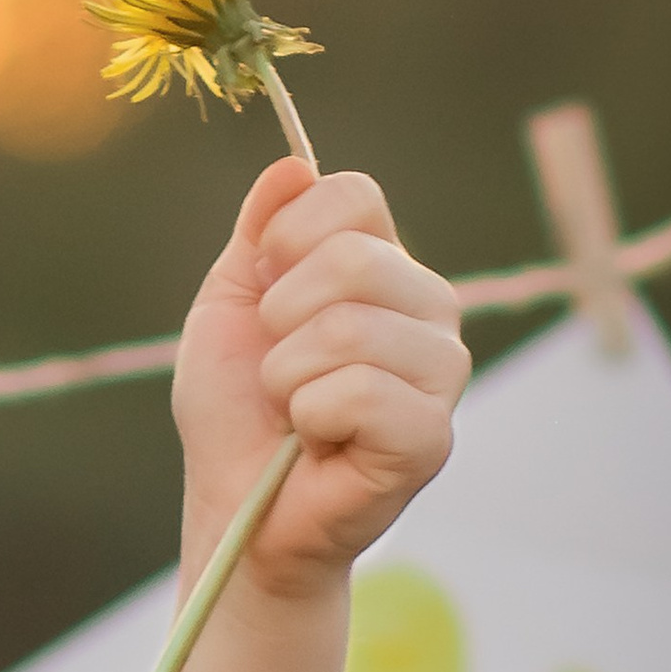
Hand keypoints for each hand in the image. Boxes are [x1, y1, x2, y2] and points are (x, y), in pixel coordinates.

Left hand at [173, 158, 469, 601]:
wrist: (235, 506)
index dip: (288, 237)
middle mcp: (428, 309)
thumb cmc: (236, 412)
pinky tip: (318, 443)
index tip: (264, 291)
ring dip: (288, 377)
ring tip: (294, 412)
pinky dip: (312, 418)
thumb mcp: (229, 305)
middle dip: (280, 319)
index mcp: (384, 267)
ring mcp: (441, 372)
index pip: (354, 196)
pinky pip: (361, 394)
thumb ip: (260, 233)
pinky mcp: (432, 436)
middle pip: (355, 258)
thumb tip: (292, 165)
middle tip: (276, 369)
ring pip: (351, 329)